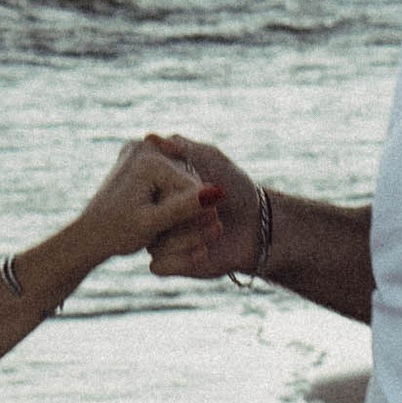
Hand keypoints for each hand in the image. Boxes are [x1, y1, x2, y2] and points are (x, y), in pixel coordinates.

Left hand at [74, 137, 213, 261]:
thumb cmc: (116, 232)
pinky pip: (169, 179)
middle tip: (172, 232)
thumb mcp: (151, 224)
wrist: (89, 233)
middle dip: (187, 209)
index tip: (185, 234)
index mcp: (150, 159)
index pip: (193, 187)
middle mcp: (145, 148)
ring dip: (180, 205)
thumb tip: (217, 193)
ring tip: (164, 227)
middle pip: (187, 182)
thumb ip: (183, 208)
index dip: (195, 214)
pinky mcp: (141, 160)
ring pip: (180, 182)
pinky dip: (170, 199)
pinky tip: (161, 216)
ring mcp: (141, 151)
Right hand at [136, 132, 258, 278]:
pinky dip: (179, 259)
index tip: (193, 183)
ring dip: (184, 236)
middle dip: (177, 214)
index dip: (163, 187)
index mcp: (159, 189)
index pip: (142, 188)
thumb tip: (149, 137)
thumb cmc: (236, 187)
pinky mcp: (172, 263)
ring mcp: (162, 239)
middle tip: (211, 208)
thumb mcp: (211, 159)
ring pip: (151, 243)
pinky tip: (204, 251)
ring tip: (217, 227)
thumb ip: (182, 147)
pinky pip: (158, 265)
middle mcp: (156, 214)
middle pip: (145, 217)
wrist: (259, 226)